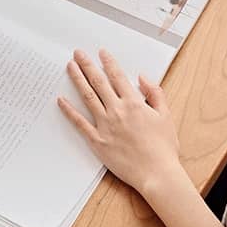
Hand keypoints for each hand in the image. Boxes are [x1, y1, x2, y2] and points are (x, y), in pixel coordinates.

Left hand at [58, 49, 180, 192]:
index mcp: (134, 103)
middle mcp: (117, 110)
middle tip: (78, 53)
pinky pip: (79, 123)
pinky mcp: (97, 141)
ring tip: (69, 67)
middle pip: (99, 82)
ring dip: (77, 80)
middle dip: (87, 65)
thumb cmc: (163, 147)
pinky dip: (69, 111)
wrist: (156, 173)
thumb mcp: (166, 116)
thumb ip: (155, 93)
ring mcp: (105, 125)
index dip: (108, 62)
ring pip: (87, 97)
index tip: (101, 52)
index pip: (118, 76)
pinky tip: (61, 100)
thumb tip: (142, 78)